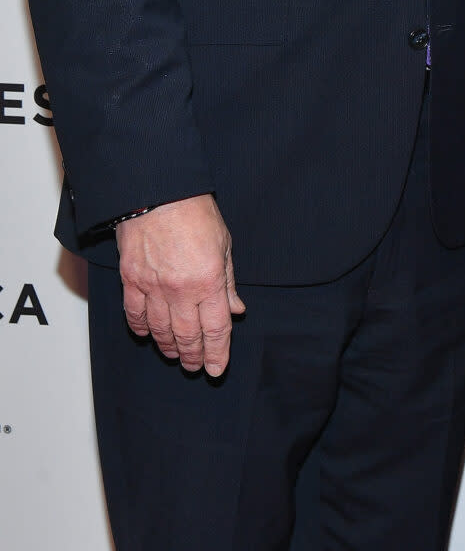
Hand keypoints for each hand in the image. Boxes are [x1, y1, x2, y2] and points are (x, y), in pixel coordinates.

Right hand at [116, 193, 245, 375]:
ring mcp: (153, 287)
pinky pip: (135, 314)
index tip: (216, 369)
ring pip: (160, 331)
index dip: (217, 353)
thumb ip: (228, 282)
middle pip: (187, 336)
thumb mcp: (224, 243)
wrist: (158, 191)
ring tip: (175, 355)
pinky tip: (147, 335)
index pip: (215, 328)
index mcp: (209, 280)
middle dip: (193, 356)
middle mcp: (181, 289)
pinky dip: (141, 328)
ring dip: (168, 347)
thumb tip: (236, 310)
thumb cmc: (195, 211)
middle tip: (195, 367)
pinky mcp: (131, 279)